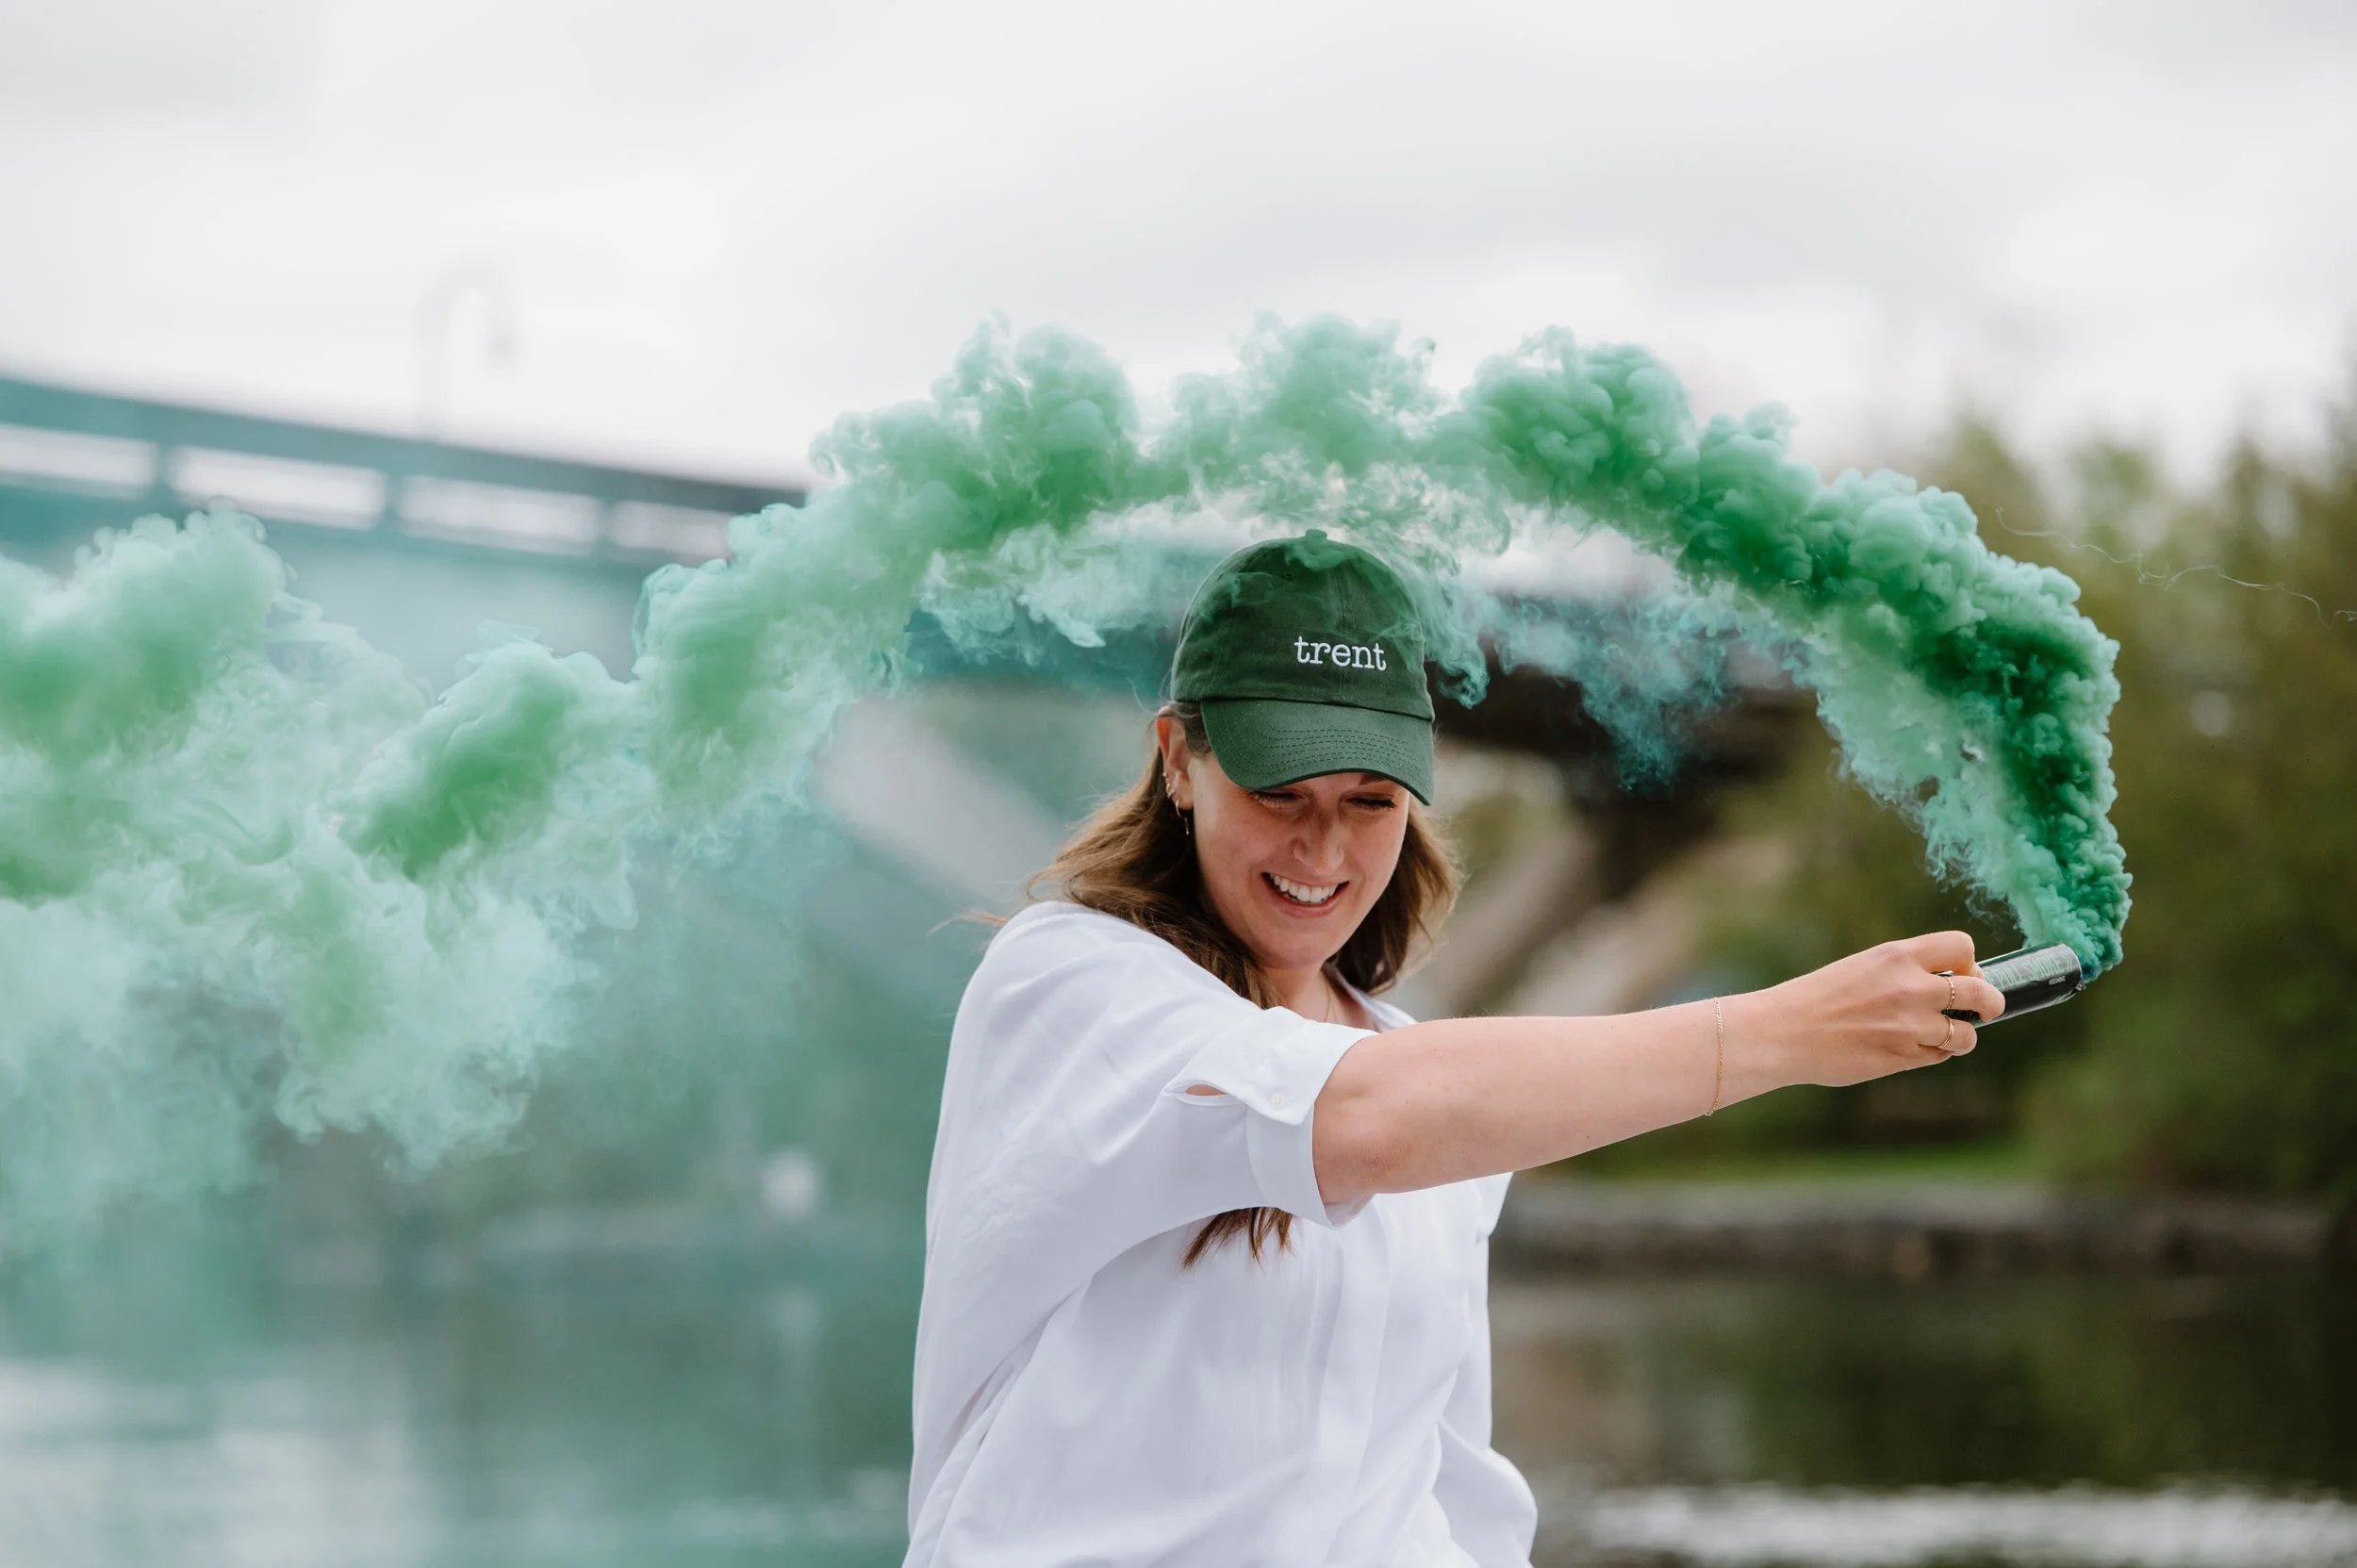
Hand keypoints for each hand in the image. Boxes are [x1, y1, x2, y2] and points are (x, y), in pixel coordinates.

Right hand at [1738, 931, 2008, 1089]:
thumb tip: (1952, 983)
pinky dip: (1934, 1053)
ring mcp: (1910, 1026)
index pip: (1962, 946)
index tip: (1963, 975)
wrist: (1784, 1032)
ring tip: (1941, 1035)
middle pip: (1983, 993)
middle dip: (1991, 1003)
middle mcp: (1910, 988)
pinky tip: (1910, 1048)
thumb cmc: (1819, 999)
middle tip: (1984, 1009)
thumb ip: (1905, 971)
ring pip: (1967, 1034)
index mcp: (1896, 956)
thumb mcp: (1863, 968)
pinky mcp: (1903, 1058)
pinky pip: (1940, 1056)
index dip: (1971, 963)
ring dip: (1961, 1036)